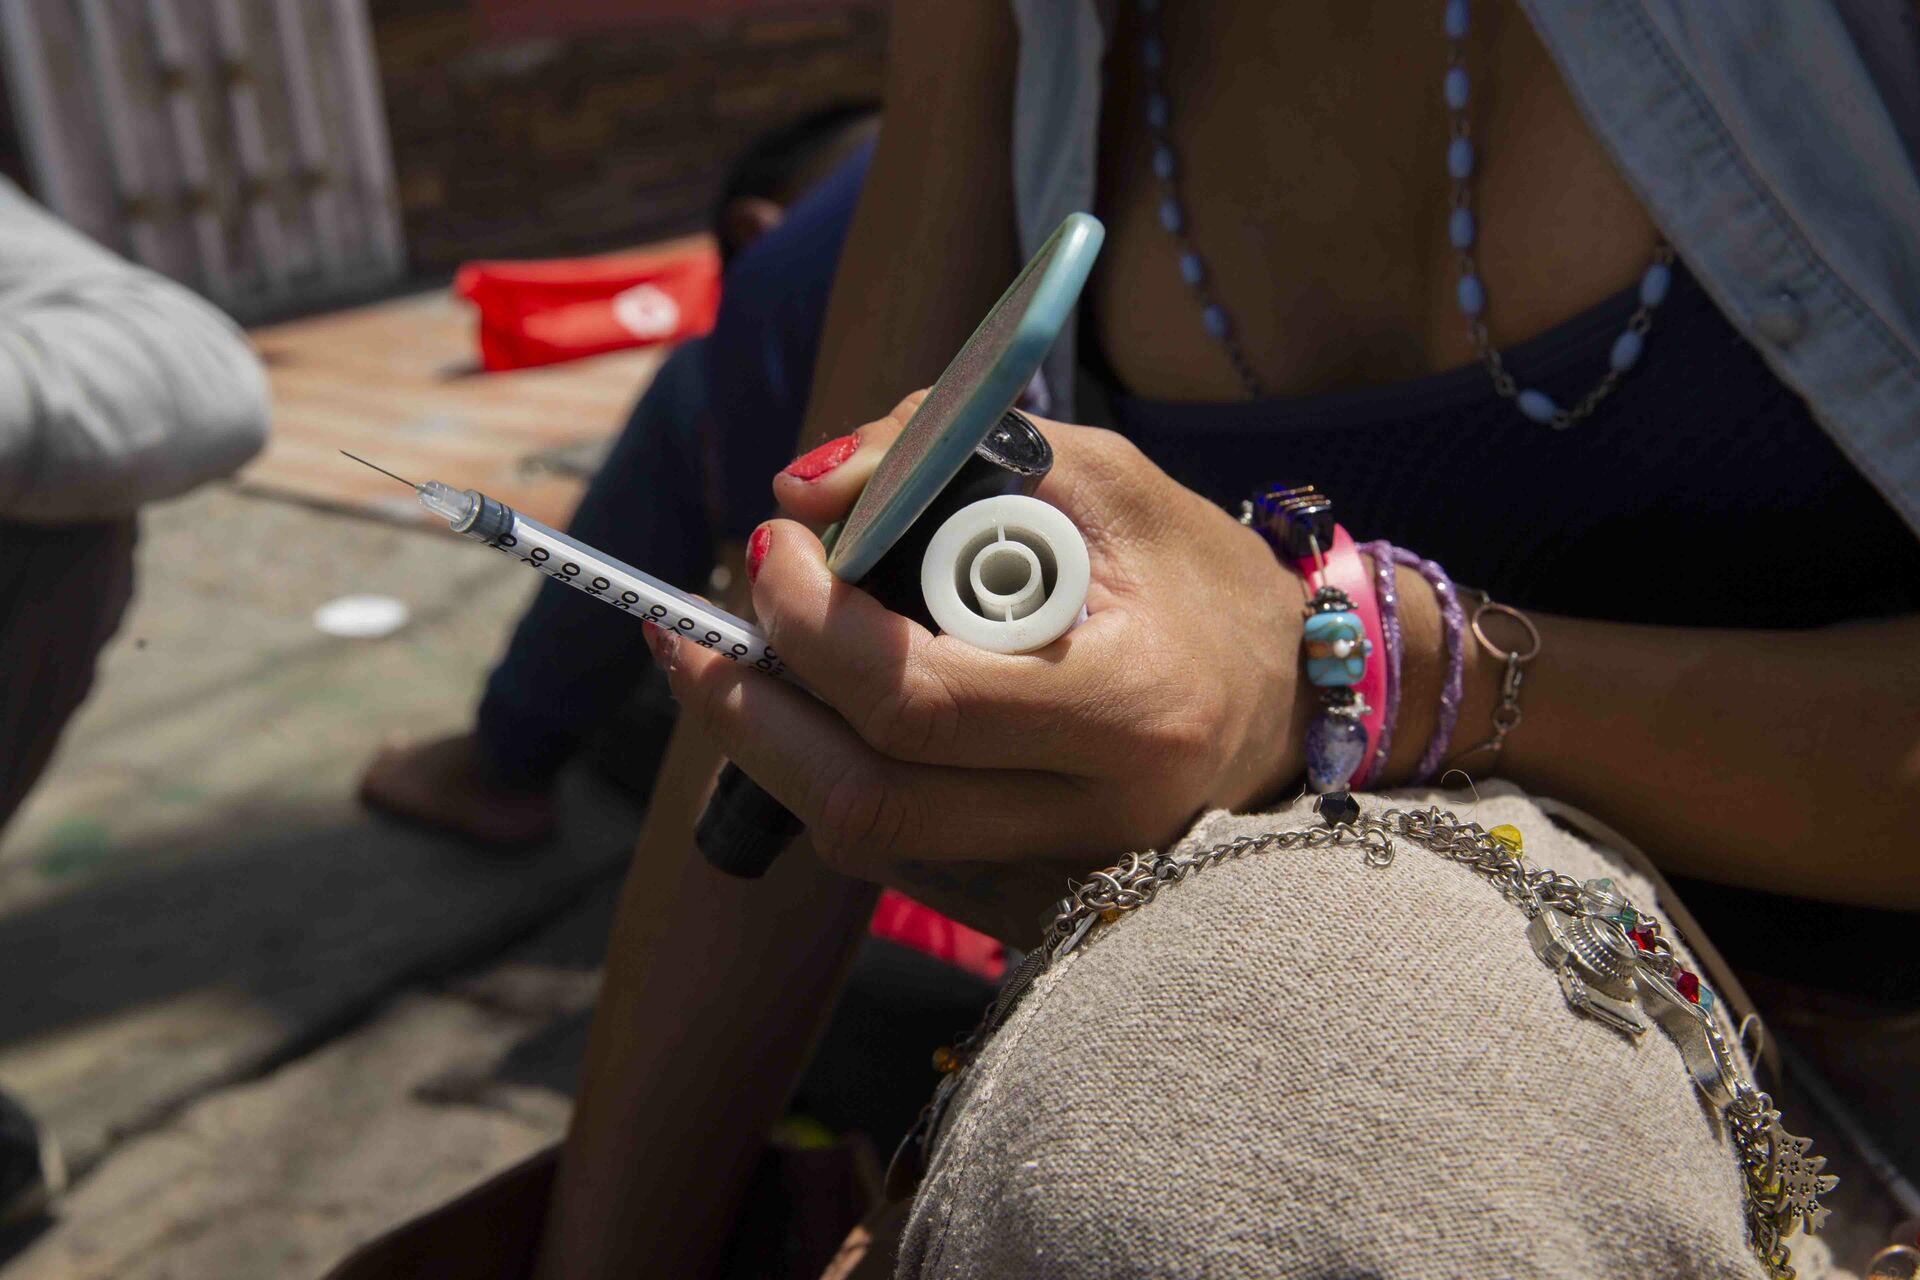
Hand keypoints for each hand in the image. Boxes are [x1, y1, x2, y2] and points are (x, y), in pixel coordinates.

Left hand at [651, 396, 1309, 938]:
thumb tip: (799, 489)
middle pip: (864, 798)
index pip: (916, 697)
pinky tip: (807, 706)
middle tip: (689, 625)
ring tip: (726, 657)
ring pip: (865, 838)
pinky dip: (827, 772)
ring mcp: (1065, 868)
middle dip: (745, 704)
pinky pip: (895, 847)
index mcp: (1128, 707)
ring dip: (768, 745)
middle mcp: (1095, 812)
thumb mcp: (1102, 474)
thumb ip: (949, 456)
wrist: (1300, 695)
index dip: (810, 620)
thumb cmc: (1202, 572)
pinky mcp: (1035, 887)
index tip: (776, 541)